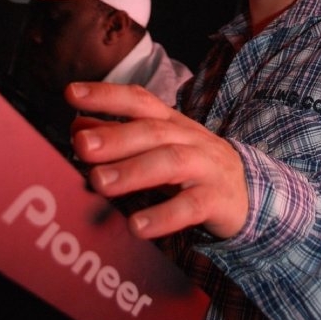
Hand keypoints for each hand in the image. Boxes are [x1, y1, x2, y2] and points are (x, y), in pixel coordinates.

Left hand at [65, 82, 248, 239]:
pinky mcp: (216, 199)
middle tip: (82, 146)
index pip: (139, 100)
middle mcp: (188, 138)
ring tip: (101, 183)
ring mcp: (205, 167)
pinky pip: (191, 206)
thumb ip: (119, 135)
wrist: (249, 190)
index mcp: (171, 123)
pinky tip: (137, 226)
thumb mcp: (160, 145)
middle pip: (153, 131)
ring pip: (171, 163)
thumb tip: (76, 127)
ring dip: (134, 171)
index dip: (107, 95)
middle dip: (116, 137)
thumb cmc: (193, 164)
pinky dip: (164, 216)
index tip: (71, 93)